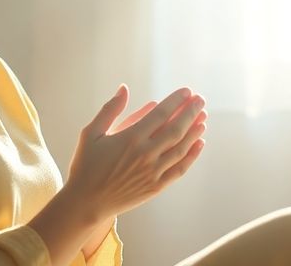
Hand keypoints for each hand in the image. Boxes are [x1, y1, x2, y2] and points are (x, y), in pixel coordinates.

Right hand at [65, 84, 207, 222]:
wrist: (86, 202)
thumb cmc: (87, 165)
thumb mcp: (91, 133)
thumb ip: (110, 110)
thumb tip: (124, 88)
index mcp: (130, 138)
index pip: (160, 114)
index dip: (176, 101)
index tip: (187, 91)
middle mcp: (145, 154)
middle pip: (176, 129)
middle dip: (191, 112)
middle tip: (200, 100)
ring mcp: (152, 171)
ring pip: (181, 148)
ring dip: (194, 131)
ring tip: (203, 117)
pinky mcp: (156, 186)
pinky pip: (180, 169)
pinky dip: (192, 155)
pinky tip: (200, 143)